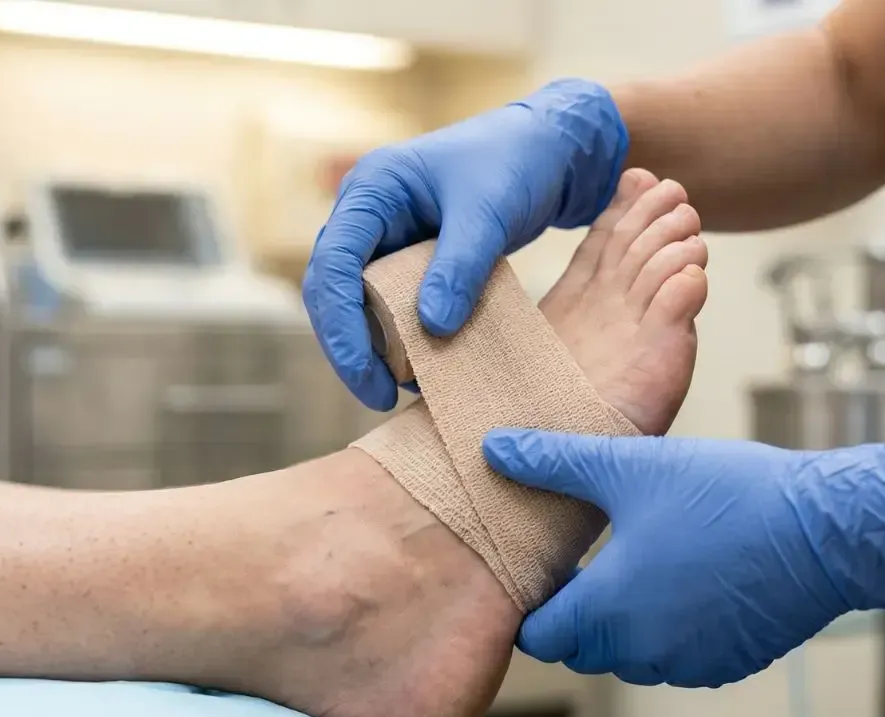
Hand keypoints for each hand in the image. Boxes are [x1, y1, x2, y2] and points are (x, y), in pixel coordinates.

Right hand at [303, 79, 629, 410]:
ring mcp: (386, 238)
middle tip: (380, 397)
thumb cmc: (517, 162)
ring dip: (377, 347)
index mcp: (371, 189)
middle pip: (333, 292)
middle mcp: (367, 215)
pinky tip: (430, 368)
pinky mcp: (411, 260)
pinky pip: (394, 305)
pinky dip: (405, 337)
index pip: (331, 264)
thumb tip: (431, 328)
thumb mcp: (489, 213)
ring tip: (409, 389)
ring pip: (360, 304)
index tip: (367, 376)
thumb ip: (459, 267)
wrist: (552, 150)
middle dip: (351, 348)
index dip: (340, 326)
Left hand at [482, 430, 884, 687]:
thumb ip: (552, 462)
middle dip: (574, 613)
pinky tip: (688, 575)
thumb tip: (494, 448)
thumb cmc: (728, 495)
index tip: (546, 568)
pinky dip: (671, 628)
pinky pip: (677, 657)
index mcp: (607, 611)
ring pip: (628, 656)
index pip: (537, 638)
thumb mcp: (627, 465)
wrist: (828, 529)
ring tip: (641, 559)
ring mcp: (688, 664)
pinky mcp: (728, 664)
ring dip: (623, 623)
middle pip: (579, 649)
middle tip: (589, 559)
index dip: (533, 605)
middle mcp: (642, 651)